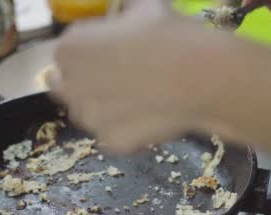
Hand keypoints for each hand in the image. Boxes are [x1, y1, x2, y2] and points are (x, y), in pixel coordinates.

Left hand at [50, 0, 243, 152]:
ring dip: (105, 108)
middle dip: (90, 82)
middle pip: (70, 85)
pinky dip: (127, 130)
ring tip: (139, 100)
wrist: (201, 79)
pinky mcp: (112, 144)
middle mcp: (70, 86)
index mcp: (70, 48)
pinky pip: (114, 136)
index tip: (114, 52)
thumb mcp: (145, 5)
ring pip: (90, 114)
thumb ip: (126, 8)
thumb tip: (128, 9)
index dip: (92, 51)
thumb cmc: (171, 36)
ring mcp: (90, 119)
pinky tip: (150, 117)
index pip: (69, 51)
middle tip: (123, 79)